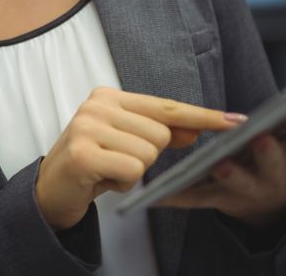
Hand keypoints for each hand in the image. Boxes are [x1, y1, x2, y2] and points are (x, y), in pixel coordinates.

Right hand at [35, 86, 243, 229]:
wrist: (50, 189)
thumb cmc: (92, 163)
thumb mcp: (126, 143)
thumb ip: (158, 133)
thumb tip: (194, 131)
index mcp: (108, 96)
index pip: (166, 107)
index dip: (202, 116)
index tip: (235, 121)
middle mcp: (97, 105)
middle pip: (161, 134)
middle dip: (148, 156)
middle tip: (117, 161)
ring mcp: (87, 127)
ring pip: (149, 154)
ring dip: (134, 172)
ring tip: (109, 170)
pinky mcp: (83, 153)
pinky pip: (132, 171)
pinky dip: (123, 183)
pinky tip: (102, 180)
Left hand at [162, 78, 285, 227]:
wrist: (267, 202)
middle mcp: (274, 173)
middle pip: (274, 162)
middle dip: (270, 151)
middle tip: (263, 138)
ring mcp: (245, 188)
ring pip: (236, 182)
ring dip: (229, 174)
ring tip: (219, 163)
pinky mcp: (215, 198)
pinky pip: (193, 198)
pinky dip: (177, 197)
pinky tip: (159, 195)